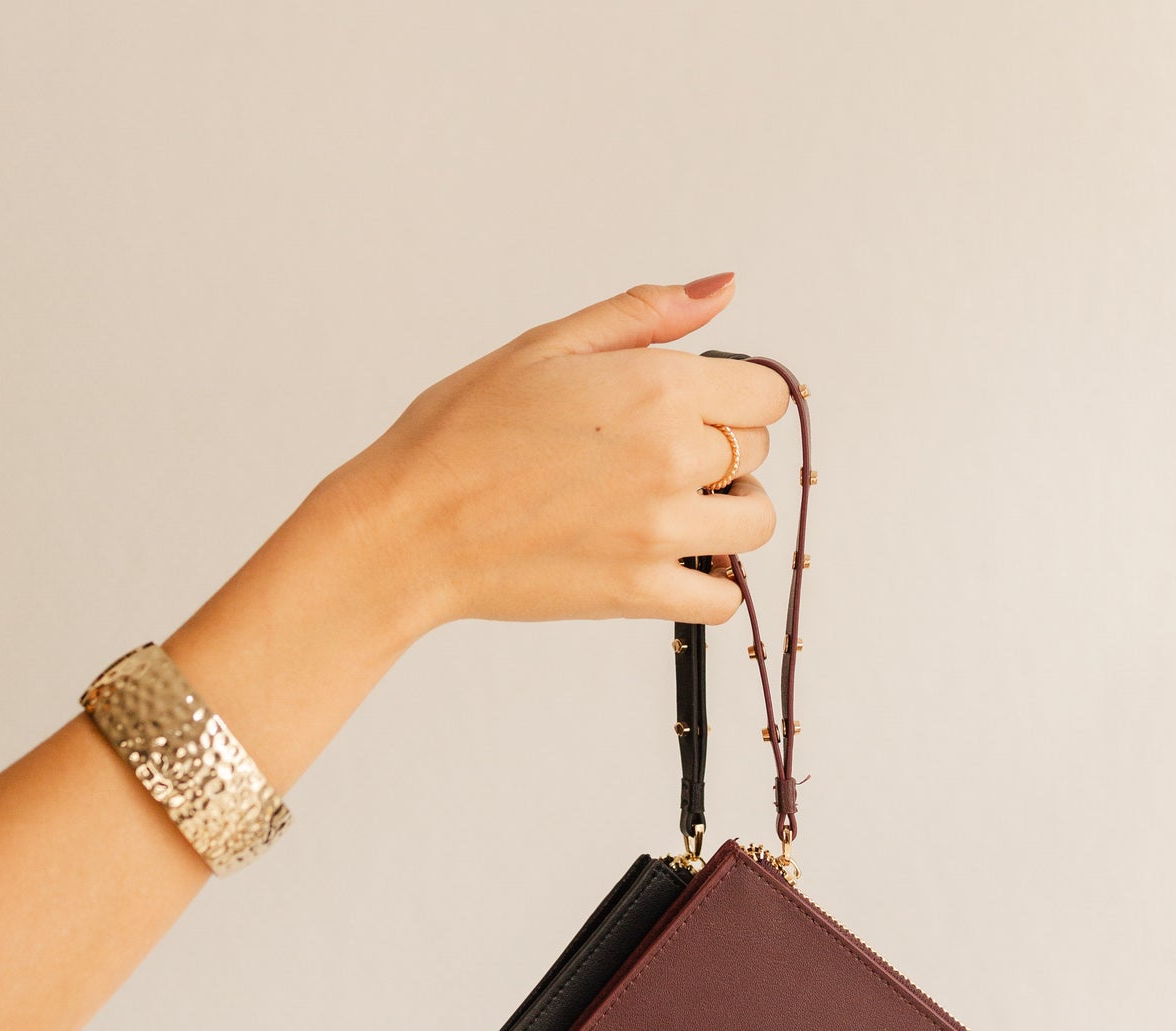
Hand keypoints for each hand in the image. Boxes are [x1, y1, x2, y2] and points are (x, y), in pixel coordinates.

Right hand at [320, 275, 792, 629]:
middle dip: (725, 448)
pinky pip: (724, 597)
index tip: (700, 406)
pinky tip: (677, 561)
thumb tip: (723, 287)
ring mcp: (660, 530)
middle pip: (759, 451)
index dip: (739, 395)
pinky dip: (714, 582)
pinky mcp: (640, 592)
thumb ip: (645, 315)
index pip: (766, 393)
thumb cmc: (460, 434)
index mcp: (656, 387)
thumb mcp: (546, 345)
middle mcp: (670, 457)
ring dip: (732, 511)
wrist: (408, 527)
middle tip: (662, 455)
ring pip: (755, 522)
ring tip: (682, 507)